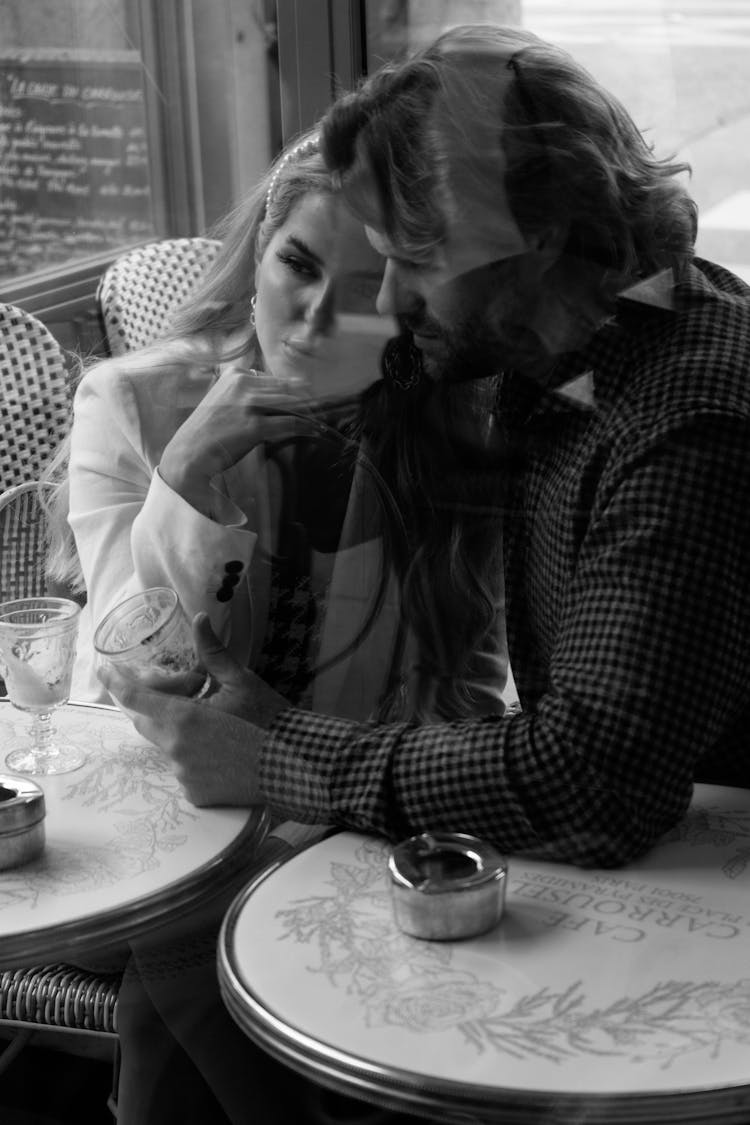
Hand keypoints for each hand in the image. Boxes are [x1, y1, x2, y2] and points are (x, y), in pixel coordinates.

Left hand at [99, 614, 289, 806]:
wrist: (294, 765)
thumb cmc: (268, 718)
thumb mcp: (241, 680)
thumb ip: (212, 652)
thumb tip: (200, 618)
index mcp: (183, 716)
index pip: (136, 698)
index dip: (116, 682)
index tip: (104, 670)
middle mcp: (176, 748)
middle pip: (146, 723)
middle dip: (151, 708)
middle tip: (173, 697)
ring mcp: (184, 774)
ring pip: (168, 748)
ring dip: (178, 735)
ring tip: (214, 730)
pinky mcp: (195, 794)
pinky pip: (184, 771)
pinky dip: (194, 759)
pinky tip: (220, 754)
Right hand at [159, 363, 311, 513]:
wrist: (188, 454)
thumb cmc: (207, 432)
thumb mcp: (222, 401)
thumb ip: (245, 393)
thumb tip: (278, 396)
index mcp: (235, 374)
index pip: (277, 379)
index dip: (298, 389)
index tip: (313, 395)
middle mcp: (242, 385)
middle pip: (288, 389)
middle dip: (310, 399)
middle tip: (328, 407)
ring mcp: (248, 404)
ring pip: (292, 403)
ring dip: (312, 413)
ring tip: (326, 420)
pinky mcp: (253, 426)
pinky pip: (290, 423)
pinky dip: (307, 427)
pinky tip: (318, 431)